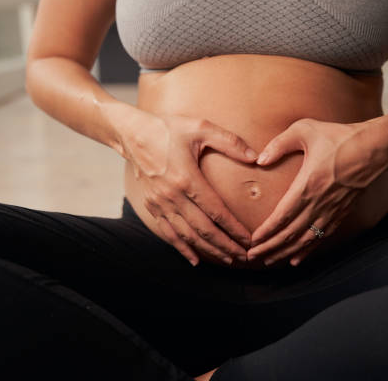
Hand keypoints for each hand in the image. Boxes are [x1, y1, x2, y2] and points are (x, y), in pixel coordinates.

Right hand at [118, 109, 258, 265]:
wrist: (132, 133)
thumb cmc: (169, 128)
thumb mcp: (201, 128)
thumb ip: (230, 142)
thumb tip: (255, 157)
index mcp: (187, 179)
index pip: (216, 211)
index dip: (234, 228)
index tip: (249, 239)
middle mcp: (173, 196)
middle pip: (203, 229)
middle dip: (226, 245)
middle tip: (244, 256)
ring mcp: (160, 203)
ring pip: (187, 235)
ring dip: (208, 250)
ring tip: (227, 259)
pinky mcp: (152, 206)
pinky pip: (168, 233)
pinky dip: (182, 248)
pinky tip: (195, 259)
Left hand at [246, 112, 387, 266]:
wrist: (375, 148)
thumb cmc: (339, 136)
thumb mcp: (305, 130)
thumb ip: (280, 144)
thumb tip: (260, 160)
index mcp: (308, 184)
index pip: (283, 215)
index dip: (267, 231)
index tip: (252, 242)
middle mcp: (320, 203)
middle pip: (291, 233)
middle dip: (270, 247)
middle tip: (252, 257)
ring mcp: (332, 210)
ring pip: (305, 240)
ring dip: (285, 253)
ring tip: (269, 262)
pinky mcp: (341, 213)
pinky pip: (321, 237)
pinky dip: (307, 251)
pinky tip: (296, 260)